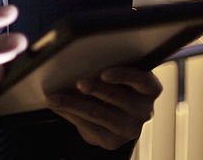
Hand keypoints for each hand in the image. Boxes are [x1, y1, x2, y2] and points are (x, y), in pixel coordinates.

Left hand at [46, 66, 161, 150]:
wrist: (112, 118)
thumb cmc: (113, 87)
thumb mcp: (115, 76)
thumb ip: (102, 67)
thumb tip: (73, 61)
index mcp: (148, 88)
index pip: (143, 81)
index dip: (124, 76)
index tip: (104, 73)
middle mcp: (143, 110)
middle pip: (116, 97)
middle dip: (94, 88)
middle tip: (77, 82)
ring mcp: (129, 128)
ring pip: (97, 113)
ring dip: (72, 103)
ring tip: (54, 97)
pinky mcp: (112, 141)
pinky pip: (87, 126)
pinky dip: (68, 113)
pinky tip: (56, 105)